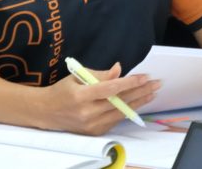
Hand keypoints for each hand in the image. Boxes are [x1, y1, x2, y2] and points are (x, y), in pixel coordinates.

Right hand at [39, 62, 160, 135]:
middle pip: (120, 102)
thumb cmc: (63, 90)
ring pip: (121, 112)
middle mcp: (87, 113)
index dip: (129, 83)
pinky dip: (127, 110)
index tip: (144, 77)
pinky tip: (138, 103)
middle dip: (141, 91)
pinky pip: (115, 120)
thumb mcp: (78, 76)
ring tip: (152, 93)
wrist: (46, 112)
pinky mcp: (94, 132)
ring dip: (139, 102)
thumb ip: (100, 74)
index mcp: (81, 96)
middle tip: (156, 83)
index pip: (110, 89)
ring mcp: (91, 125)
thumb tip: (119, 69)